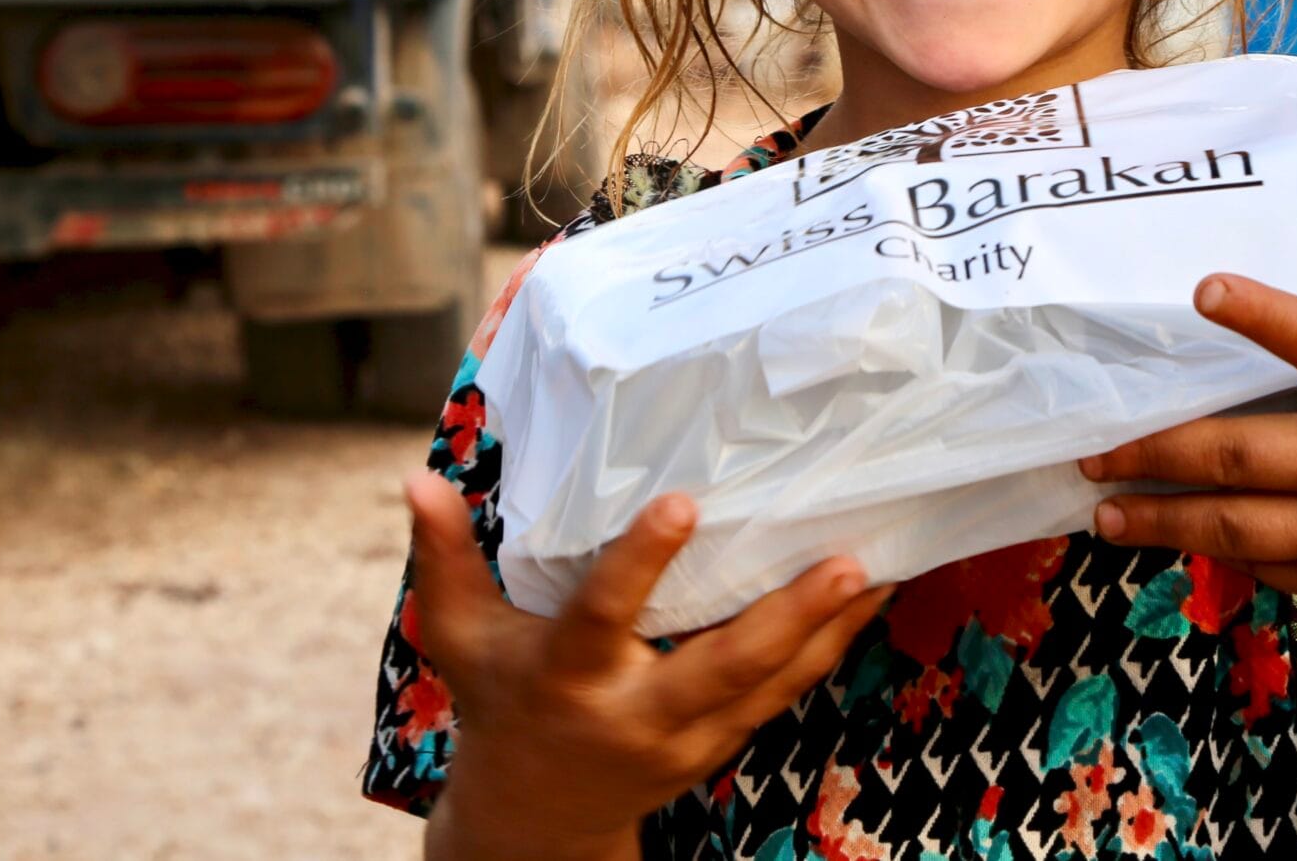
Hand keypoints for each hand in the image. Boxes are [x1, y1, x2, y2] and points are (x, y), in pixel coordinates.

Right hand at [403, 474, 892, 853]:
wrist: (533, 819)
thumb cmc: (496, 702)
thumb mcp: (457, 635)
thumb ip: (443, 556)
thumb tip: (415, 478)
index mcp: (567, 676)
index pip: (605, 617)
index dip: (641, 564)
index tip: (682, 503)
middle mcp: (634, 712)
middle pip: (721, 667)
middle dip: (787, 617)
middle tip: (844, 560)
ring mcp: (686, 737)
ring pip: (770, 685)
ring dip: (830, 630)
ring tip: (882, 567)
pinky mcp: (720, 742)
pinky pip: (784, 694)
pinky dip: (829, 647)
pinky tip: (870, 597)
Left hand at [1080, 196, 1296, 645]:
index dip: (1262, 315)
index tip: (1202, 287)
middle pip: (1241, 451)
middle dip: (1156, 451)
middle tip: (1093, 445)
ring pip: (1233, 522)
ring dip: (1159, 516)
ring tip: (1101, 507)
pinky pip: (1256, 560)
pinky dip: (1209, 548)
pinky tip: (1163, 533)